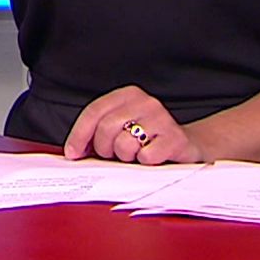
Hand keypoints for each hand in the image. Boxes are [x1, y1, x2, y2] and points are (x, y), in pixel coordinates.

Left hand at [63, 85, 204, 164]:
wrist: (187, 148)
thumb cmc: (147, 141)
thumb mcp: (120, 130)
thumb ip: (96, 134)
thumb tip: (71, 151)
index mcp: (128, 95)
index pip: (94, 111)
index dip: (79, 134)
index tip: (73, 153)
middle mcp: (145, 102)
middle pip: (106, 128)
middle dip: (104, 149)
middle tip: (114, 155)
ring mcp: (162, 118)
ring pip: (124, 144)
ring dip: (126, 157)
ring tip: (136, 155)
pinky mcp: (175, 139)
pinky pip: (146, 157)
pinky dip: (145, 164)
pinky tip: (153, 158)